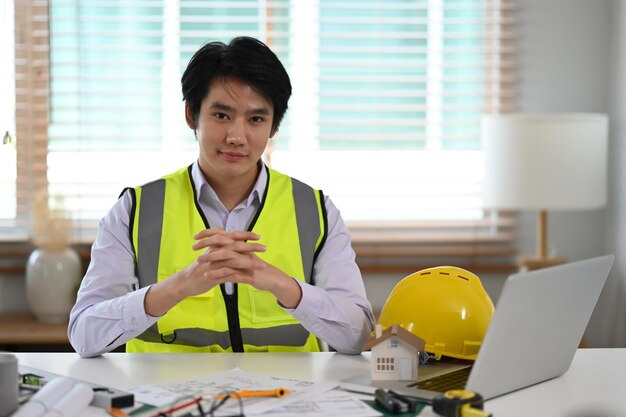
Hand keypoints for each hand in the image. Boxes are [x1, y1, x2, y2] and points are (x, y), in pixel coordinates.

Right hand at [144, 228, 266, 315]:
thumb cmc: (198, 269)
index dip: (246, 235)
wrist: (184, 282)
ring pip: (235, 261)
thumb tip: (230, 243)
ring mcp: (215, 263)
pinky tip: (252, 280)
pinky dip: (242, 277)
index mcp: (215, 245)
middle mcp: (215, 252)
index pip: (232, 236)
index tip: (259, 236)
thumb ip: (219, 248)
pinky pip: (230, 275)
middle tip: (265, 248)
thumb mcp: (209, 255)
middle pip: (236, 246)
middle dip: (252, 247)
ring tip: (263, 266)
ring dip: (251, 263)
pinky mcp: (214, 275)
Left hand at [194, 228, 301, 307]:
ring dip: (211, 258)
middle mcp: (242, 250)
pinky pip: (230, 273)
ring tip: (198, 261)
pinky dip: (218, 274)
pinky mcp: (247, 273)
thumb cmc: (255, 267)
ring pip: (226, 257)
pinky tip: (208, 276)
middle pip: (223, 243)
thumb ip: (232, 250)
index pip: (223, 234)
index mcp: (240, 245)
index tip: (196, 236)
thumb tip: (218, 246)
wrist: (271, 278)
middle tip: (194, 247)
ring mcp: (245, 261)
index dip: (209, 233)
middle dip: (207, 244)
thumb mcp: (243, 256)